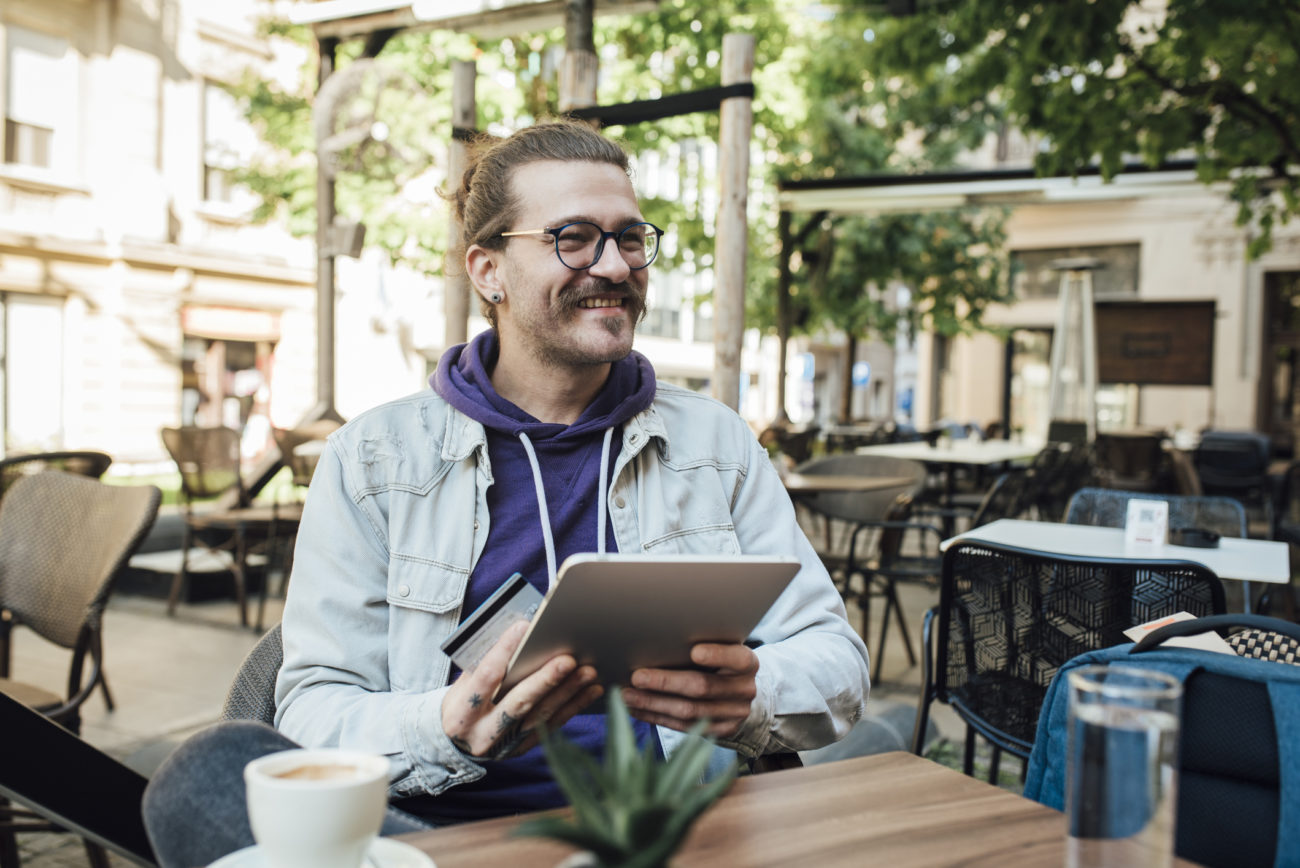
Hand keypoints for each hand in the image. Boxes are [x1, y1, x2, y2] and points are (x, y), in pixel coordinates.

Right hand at [442, 620, 602, 759]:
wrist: (454, 744)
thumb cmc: (462, 702)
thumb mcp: (462, 685)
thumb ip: (485, 663)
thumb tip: (520, 632)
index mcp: (461, 712)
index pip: (485, 677)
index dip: (503, 651)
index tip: (524, 627)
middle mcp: (482, 732)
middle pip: (518, 702)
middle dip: (545, 679)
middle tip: (568, 659)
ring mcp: (504, 745)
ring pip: (541, 717)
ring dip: (567, 692)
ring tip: (589, 672)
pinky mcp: (522, 750)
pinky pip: (552, 727)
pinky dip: (573, 707)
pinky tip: (591, 690)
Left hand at [622, 643, 758, 737]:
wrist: (740, 692)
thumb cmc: (720, 661)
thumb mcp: (721, 647)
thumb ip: (702, 643)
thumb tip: (658, 638)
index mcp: (747, 663)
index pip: (736, 657)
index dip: (717, 654)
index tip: (694, 651)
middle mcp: (744, 689)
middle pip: (702, 687)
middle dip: (665, 682)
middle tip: (637, 677)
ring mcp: (734, 714)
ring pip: (689, 712)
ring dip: (654, 703)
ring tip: (627, 695)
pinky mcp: (720, 731)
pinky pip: (684, 727)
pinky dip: (657, 717)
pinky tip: (637, 709)